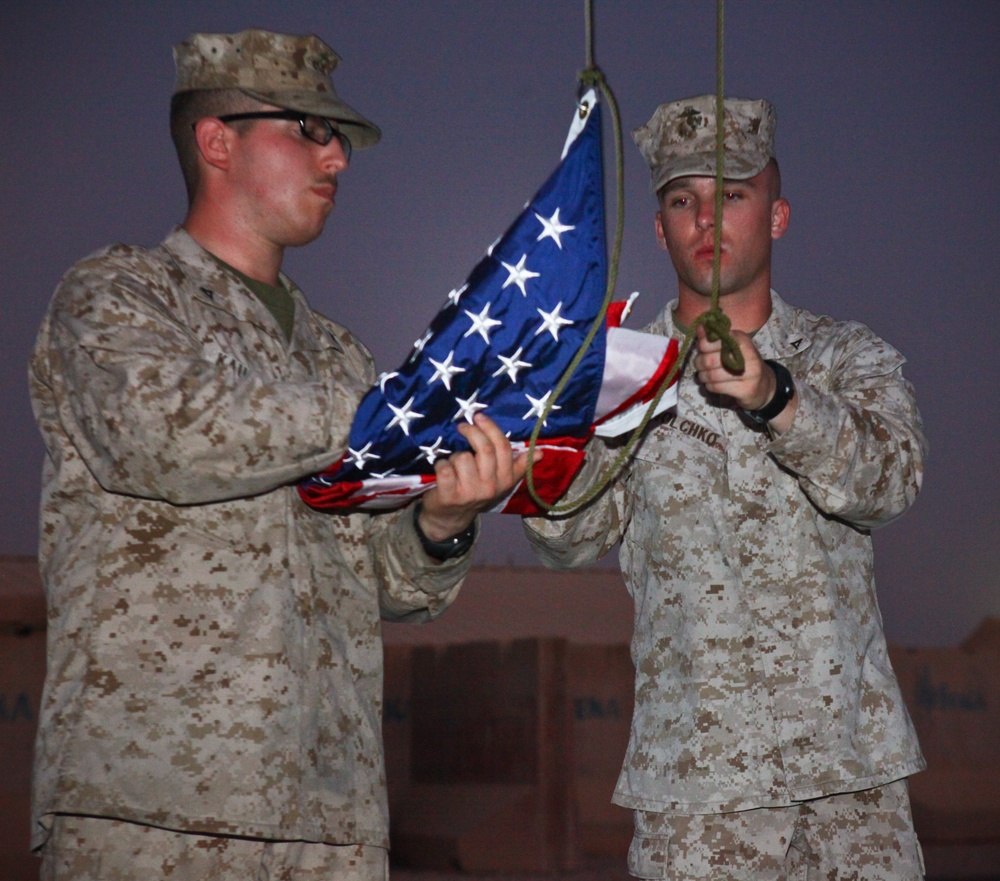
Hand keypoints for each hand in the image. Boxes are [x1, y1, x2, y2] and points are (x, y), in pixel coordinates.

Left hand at [417, 413, 536, 540]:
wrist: (451, 517)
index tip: (479, 416)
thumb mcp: (500, 480)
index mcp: (506, 479)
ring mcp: (471, 493)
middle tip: (463, 426)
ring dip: (454, 456)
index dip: (491, 428)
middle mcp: (491, 487)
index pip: (504, 447)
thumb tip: (541, 452)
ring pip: (462, 457)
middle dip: (472, 432)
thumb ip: (519, 465)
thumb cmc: (475, 490)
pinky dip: (440, 465)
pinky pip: (445, 467)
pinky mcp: (450, 496)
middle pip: (484, 449)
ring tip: (454, 464)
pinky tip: (442, 471)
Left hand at [693, 324, 774, 410]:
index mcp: (742, 339)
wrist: (762, 384)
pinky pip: (716, 387)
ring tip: (704, 375)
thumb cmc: (742, 361)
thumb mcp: (731, 346)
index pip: (713, 340)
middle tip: (699, 364)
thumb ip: (714, 338)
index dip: (702, 345)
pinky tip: (712, 383)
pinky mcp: (745, 389)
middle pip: (709, 360)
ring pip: (711, 375)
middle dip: (699, 363)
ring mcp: (748, 373)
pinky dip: (709, 386)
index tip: (702, 349)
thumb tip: (699, 327)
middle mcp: (748, 355)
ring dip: (703, 376)